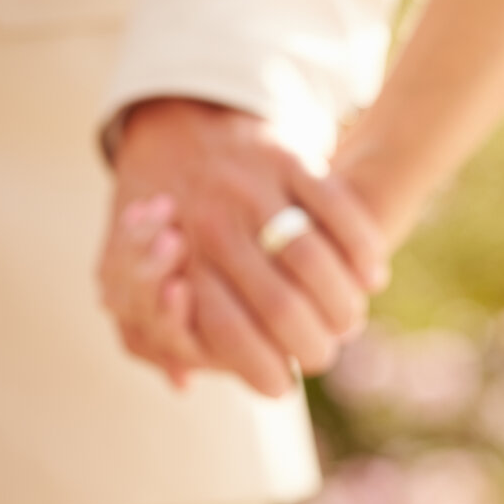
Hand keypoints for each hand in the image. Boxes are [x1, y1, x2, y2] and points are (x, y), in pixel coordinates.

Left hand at [100, 98, 385, 395]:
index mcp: (175, 259)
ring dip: (343, 303)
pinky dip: (363, 248)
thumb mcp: (129, 267)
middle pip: (280, 306)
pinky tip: (373, 276)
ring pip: (314, 260)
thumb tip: (182, 381)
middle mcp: (216, 224)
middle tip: (324, 354)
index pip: (229, 334)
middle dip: (312, 344)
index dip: (263, 370)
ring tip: (349, 320)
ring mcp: (256, 188)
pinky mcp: (291, 157)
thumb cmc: (157, 211)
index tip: (282, 384)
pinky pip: (339, 208)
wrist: (178, 119)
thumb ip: (149, 326)